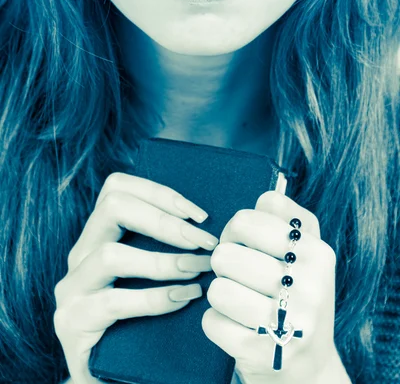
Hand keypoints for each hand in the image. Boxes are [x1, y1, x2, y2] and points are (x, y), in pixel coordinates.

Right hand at [53, 172, 218, 383]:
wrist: (111, 375)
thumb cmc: (142, 319)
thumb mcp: (151, 274)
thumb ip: (165, 246)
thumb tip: (209, 224)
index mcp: (98, 234)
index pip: (117, 187)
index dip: (160, 193)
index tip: (201, 214)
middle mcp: (80, 253)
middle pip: (112, 206)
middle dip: (164, 220)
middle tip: (204, 241)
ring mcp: (71, 287)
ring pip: (110, 254)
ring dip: (162, 260)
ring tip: (198, 271)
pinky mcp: (71, 321)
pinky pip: (113, 302)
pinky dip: (153, 298)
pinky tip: (182, 300)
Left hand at [201, 191, 348, 382]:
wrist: (308, 365)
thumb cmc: (296, 295)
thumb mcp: (304, 253)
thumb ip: (285, 218)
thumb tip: (262, 198)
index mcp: (316, 252)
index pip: (248, 219)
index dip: (235, 229)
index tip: (245, 243)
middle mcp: (309, 286)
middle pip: (225, 254)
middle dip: (224, 264)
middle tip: (239, 275)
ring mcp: (289, 322)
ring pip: (217, 289)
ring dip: (221, 294)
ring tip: (240, 301)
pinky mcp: (263, 352)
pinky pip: (212, 322)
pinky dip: (217, 324)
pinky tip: (239, 326)